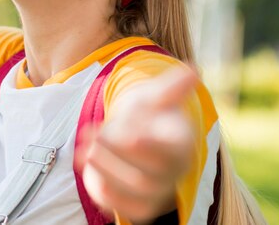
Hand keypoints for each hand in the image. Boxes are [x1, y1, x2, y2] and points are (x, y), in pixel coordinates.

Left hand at [75, 67, 196, 222]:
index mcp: (181, 144)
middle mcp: (173, 172)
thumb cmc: (149, 113)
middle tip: (94, 140)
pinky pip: (124, 209)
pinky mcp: (139, 204)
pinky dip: (104, 191)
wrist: (137, 133)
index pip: (173, 152)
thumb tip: (193, 69)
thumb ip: (172, 86)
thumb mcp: (156, 95)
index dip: (151, 147)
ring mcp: (157, 191)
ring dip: (107, 173)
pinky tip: (86, 167)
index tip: (131, 134)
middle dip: (117, 159)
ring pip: (136, 195)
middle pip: (149, 178)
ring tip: (84, 151)